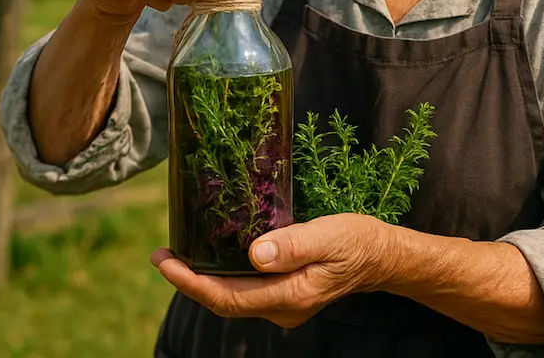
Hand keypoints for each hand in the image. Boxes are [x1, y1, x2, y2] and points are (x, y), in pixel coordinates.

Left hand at [151, 214, 395, 328]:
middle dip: (189, 281)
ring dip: (203, 279)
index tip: (165, 263)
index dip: (191, 283)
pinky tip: (213, 257)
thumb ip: (293, 245)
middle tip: (161, 256)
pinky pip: (245, 290)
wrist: (381, 258)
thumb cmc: (357, 242)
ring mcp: (283, 304)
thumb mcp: (329, 236)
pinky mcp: (285, 294)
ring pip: (233, 297)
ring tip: (177, 255)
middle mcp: (281, 308)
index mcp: (289, 296)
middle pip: (224, 301)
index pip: (228, 296)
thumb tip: (255, 253)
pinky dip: (223, 276)